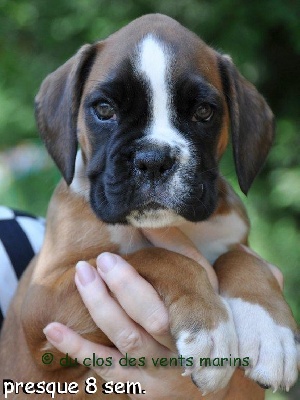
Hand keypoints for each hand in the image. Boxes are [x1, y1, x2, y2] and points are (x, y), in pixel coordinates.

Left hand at [43, 228, 225, 398]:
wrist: (204, 370)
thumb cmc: (200, 315)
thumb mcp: (201, 279)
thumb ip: (180, 249)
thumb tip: (150, 219)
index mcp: (195, 319)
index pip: (166, 302)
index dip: (132, 282)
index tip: (109, 259)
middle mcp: (177, 347)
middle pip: (146, 319)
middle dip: (118, 288)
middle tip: (96, 263)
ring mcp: (156, 369)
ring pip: (124, 339)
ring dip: (99, 306)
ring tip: (81, 275)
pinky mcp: (136, 385)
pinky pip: (104, 368)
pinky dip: (77, 348)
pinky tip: (53, 329)